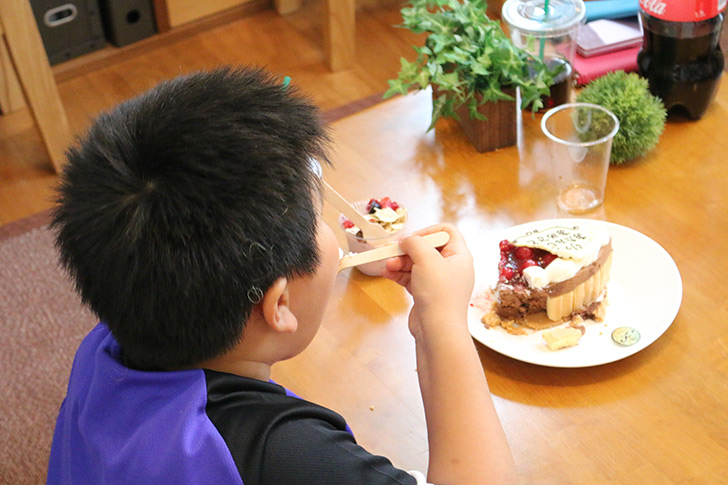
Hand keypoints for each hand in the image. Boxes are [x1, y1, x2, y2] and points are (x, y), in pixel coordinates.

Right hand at [383, 224, 473, 340]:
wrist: (437, 331)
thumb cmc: (439, 295)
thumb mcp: (427, 259)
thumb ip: (415, 243)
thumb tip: (406, 240)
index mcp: (459, 256)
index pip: (447, 232)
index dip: (428, 232)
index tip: (412, 239)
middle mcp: (451, 268)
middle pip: (427, 248)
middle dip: (408, 250)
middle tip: (393, 252)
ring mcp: (439, 282)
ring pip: (417, 264)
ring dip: (400, 262)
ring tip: (387, 266)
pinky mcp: (427, 294)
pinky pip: (412, 278)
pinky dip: (400, 274)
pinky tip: (388, 274)